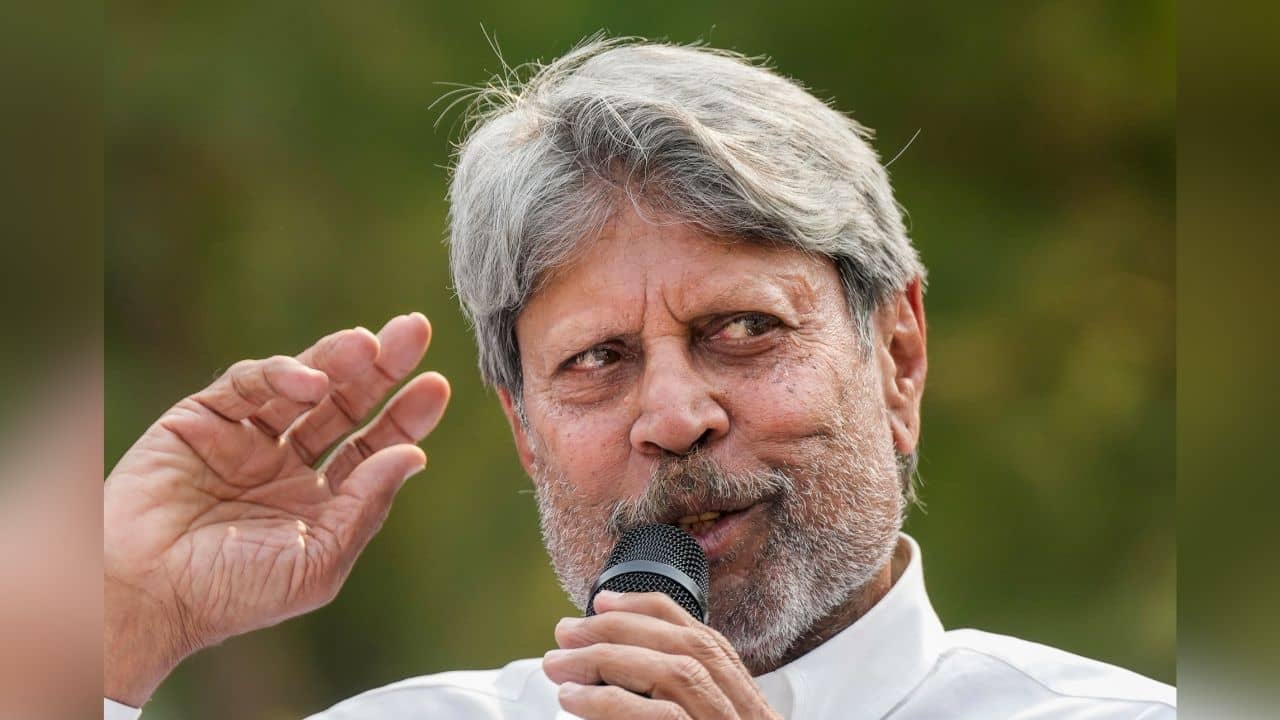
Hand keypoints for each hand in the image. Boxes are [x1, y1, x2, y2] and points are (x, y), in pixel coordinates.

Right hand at [104, 313, 449, 705]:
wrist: (144, 593)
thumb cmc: (233, 591)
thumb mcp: (318, 559)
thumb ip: (366, 505)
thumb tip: (414, 455)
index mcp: (320, 502)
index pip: (373, 446)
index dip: (405, 415)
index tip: (436, 385)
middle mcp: (287, 466)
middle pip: (346, 404)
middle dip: (382, 368)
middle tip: (414, 331)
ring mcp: (246, 439)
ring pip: (303, 385)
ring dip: (338, 360)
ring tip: (368, 344)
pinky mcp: (203, 418)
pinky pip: (250, 385)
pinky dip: (282, 374)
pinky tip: (313, 381)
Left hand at [542, 591, 781, 718]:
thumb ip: (667, 704)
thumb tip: (608, 678)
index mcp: (749, 712)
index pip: (707, 641)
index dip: (654, 609)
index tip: (604, 599)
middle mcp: (750, 717)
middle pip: (692, 648)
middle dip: (623, 627)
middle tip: (564, 631)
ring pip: (678, 673)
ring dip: (611, 659)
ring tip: (559, 664)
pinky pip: (665, 716)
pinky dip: (612, 703)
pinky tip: (574, 699)